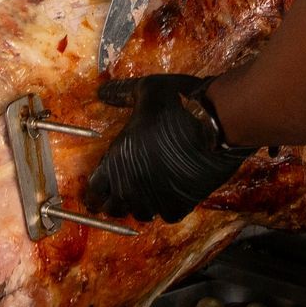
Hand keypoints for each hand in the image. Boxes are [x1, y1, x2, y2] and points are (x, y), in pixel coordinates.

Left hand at [85, 75, 252, 222]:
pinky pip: (166, 216)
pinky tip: (169, 195)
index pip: (93, 191)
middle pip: (112, 209)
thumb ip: (122, 94)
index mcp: (115, 162)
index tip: (98, 189)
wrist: (212, 128)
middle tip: (121, 190)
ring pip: (139, 214)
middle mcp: (130, 187)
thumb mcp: (145, 90)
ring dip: (140, 205)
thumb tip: (103, 91)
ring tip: (146, 192)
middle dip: (114, 201)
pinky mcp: (179, 206)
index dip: (94, 191)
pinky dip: (166, 207)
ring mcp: (155, 200)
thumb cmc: (175, 107)